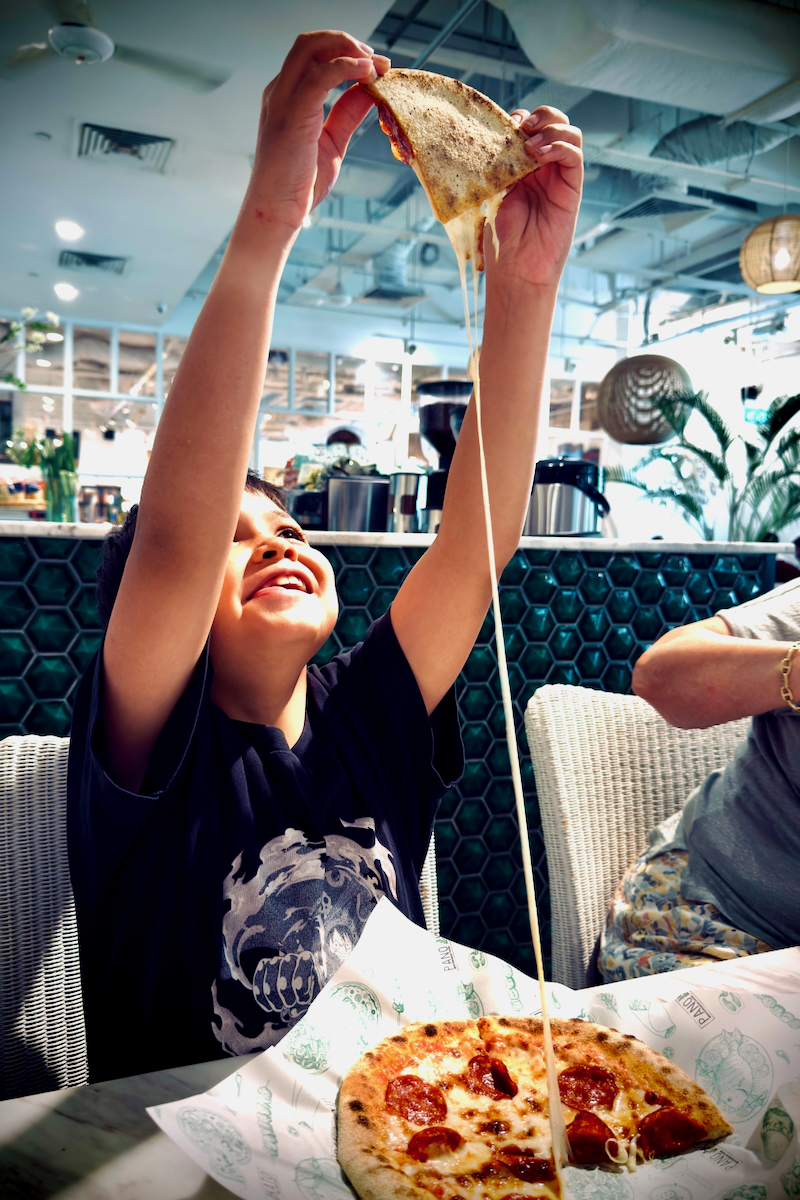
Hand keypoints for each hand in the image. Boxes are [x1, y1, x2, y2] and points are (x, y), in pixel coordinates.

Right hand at [246, 31, 389, 236]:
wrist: (276, 212)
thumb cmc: (298, 184)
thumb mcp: (332, 142)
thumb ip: (347, 114)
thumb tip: (369, 91)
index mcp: (287, 96)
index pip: (314, 56)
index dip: (347, 52)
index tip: (377, 65)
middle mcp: (280, 91)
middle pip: (310, 43)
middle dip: (347, 42)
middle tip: (377, 59)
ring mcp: (283, 100)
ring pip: (312, 49)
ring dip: (349, 49)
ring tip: (375, 66)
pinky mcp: (292, 114)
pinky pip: (321, 75)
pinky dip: (347, 68)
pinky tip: (367, 75)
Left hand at [486, 106, 582, 289]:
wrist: (517, 268)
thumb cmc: (502, 237)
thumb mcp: (494, 193)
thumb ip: (500, 165)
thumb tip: (497, 135)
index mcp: (522, 166)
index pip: (529, 127)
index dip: (520, 119)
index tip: (503, 126)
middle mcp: (544, 168)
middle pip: (553, 123)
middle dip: (540, 116)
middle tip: (521, 126)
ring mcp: (559, 177)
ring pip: (569, 133)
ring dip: (551, 129)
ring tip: (529, 144)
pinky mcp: (572, 189)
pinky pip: (574, 156)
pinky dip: (559, 146)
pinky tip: (540, 154)